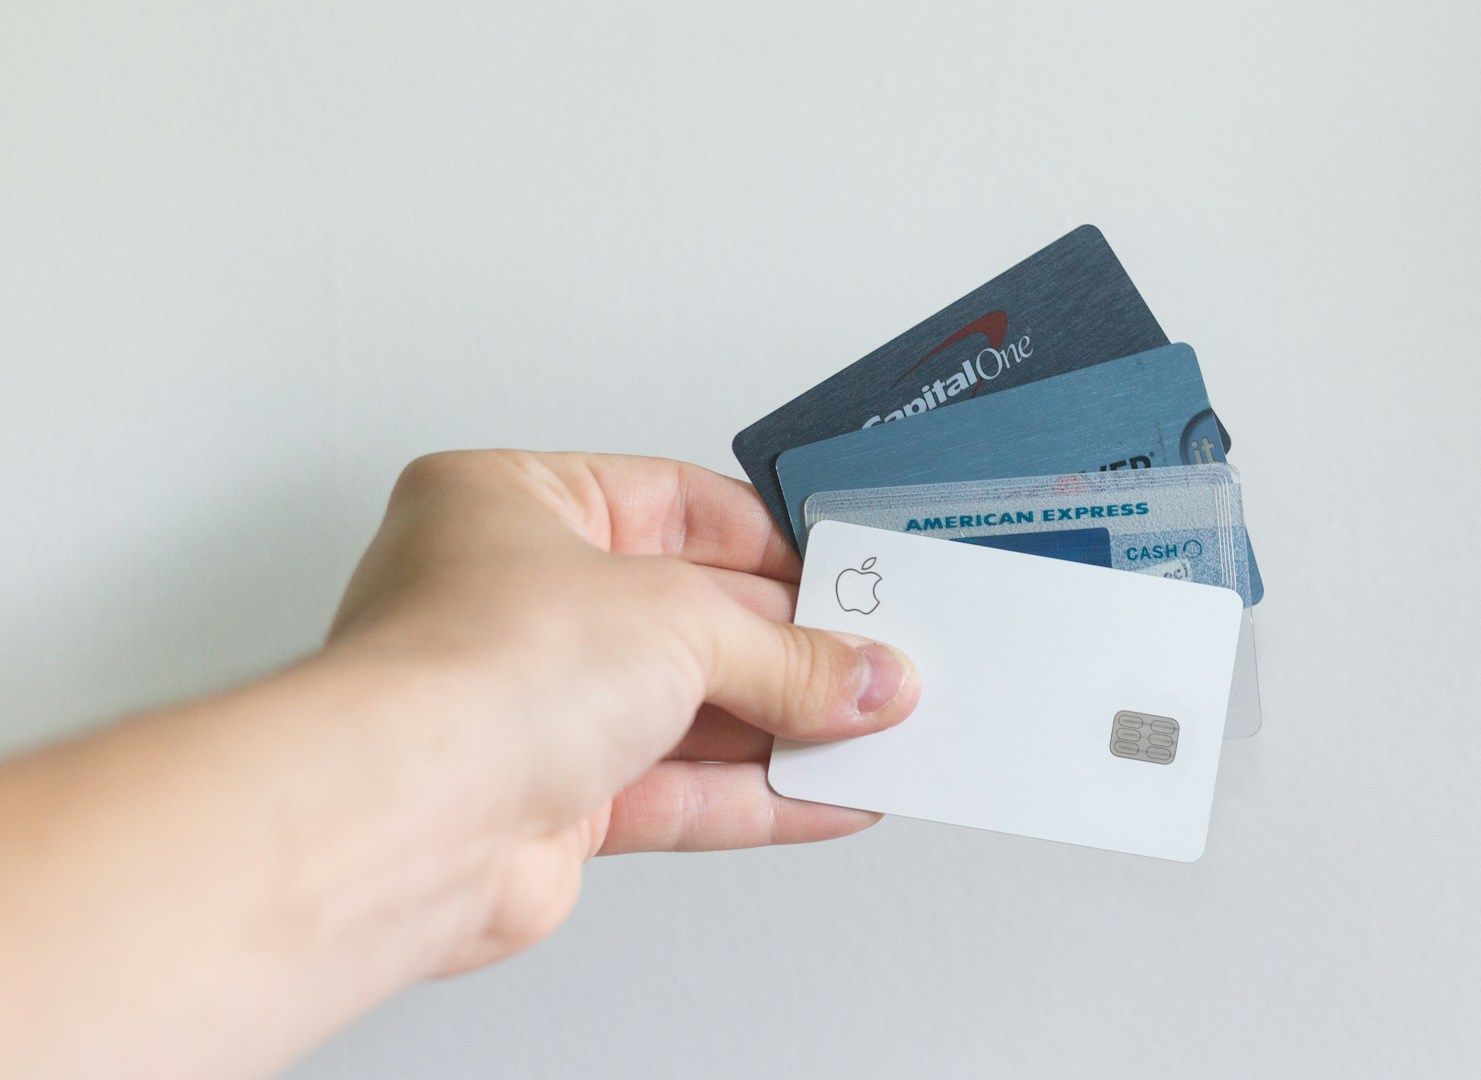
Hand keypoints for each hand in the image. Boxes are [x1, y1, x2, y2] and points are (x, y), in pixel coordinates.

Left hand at [326, 450, 920, 973]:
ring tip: (876, 733)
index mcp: (512, 504)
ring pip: (686, 711)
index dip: (768, 541)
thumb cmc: (473, 670)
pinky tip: (830, 796)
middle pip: (688, 615)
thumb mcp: (679, 620)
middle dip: (790, 647)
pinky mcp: (550, 803)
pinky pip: (677, 792)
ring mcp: (529, 706)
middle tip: (878, 661)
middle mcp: (512, 601)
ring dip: (784, 727)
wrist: (404, 821)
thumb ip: (787, 653)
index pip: (671, 504)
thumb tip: (865, 676)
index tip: (844, 574)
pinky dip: (758, 796)